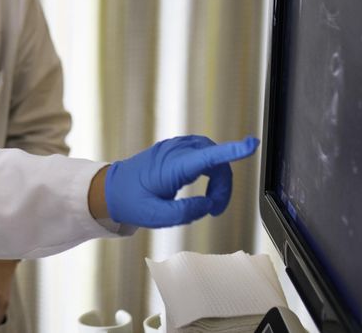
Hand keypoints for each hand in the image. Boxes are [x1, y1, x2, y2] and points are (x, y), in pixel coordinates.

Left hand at [105, 135, 258, 227]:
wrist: (110, 190)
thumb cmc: (130, 202)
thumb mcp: (156, 217)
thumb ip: (185, 213)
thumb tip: (207, 205)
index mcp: (170, 167)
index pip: (207, 156)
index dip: (231, 151)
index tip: (251, 144)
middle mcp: (174, 152)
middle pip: (215, 159)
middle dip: (223, 184)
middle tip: (215, 209)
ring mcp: (173, 148)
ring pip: (210, 155)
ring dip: (217, 179)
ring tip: (210, 203)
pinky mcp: (174, 150)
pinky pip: (202, 154)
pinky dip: (210, 171)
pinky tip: (204, 188)